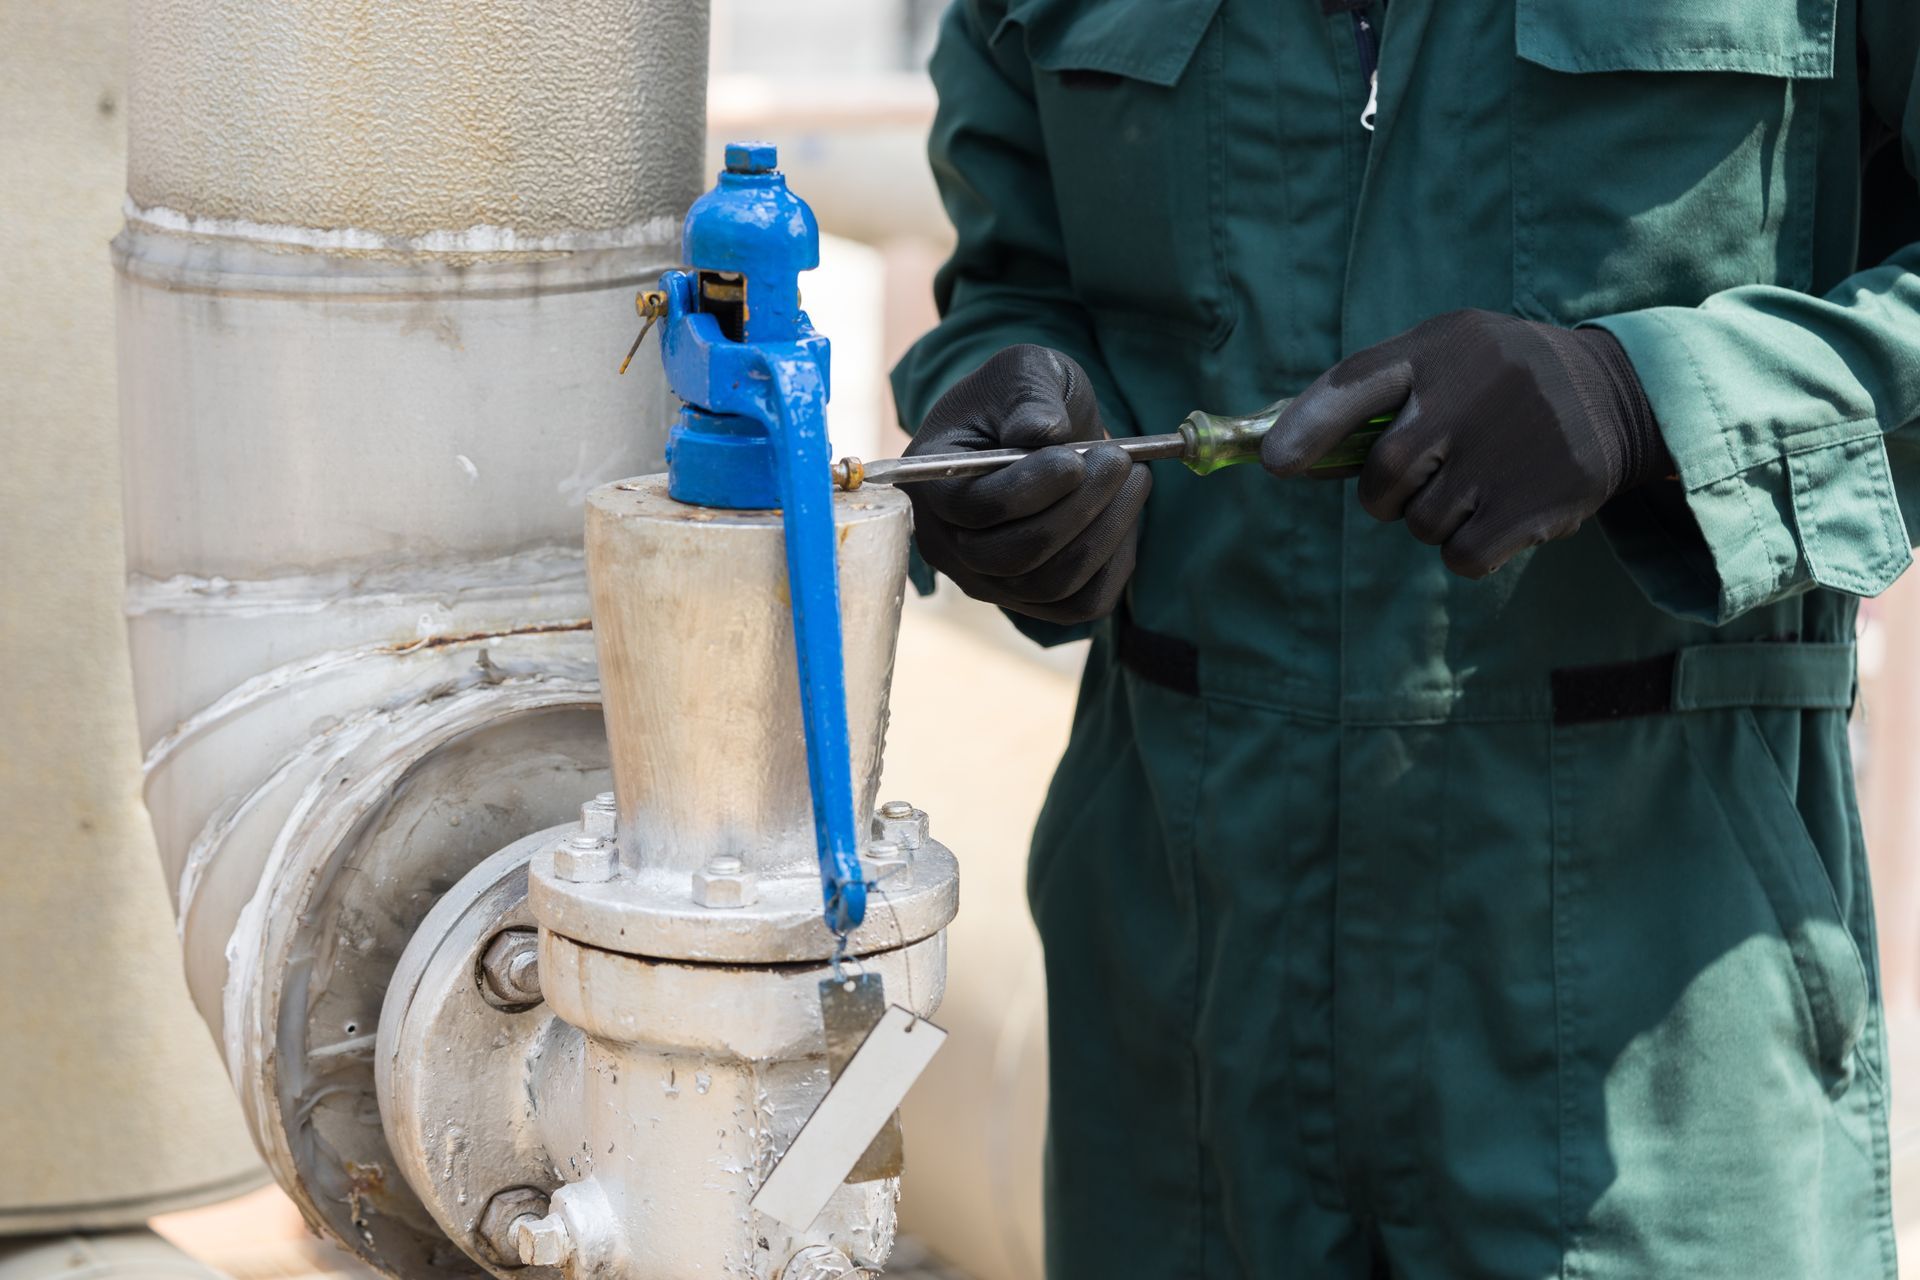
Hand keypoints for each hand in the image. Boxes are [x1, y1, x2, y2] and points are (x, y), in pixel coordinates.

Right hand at [906, 345, 1150, 623]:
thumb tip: (1041, 432)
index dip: (1030, 488)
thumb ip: (1028, 395)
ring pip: (1052, 584)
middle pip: (1015, 557)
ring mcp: (990, 582)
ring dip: (1105, 532)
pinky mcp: (1033, 600)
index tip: (1076, 459)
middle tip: (1120, 461)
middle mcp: (950, 547)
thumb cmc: (1021, 399)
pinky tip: (1125, 514)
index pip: (976, 509)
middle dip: (1078, 510)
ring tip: (1134, 478)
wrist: (1038, 432)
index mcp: (931, 485)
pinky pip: (1080, 604)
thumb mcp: (1022, 371)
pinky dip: (1114, 564)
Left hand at [1260, 309, 1669, 577]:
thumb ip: (1371, 394)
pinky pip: (1462, 556)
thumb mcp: (1444, 356)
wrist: (1613, 395)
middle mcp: (1471, 393)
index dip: (1308, 426)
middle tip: (1427, 475)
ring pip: (1421, 523)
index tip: (1275, 463)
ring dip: (1436, 519)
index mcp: (1438, 349)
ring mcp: (1506, 449)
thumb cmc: (1496, 382)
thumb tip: (1281, 453)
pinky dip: (1468, 549)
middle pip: (1383, 477)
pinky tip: (1500, 513)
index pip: (1355, 384)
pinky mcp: (1539, 501)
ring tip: (1480, 480)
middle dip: (1388, 494)